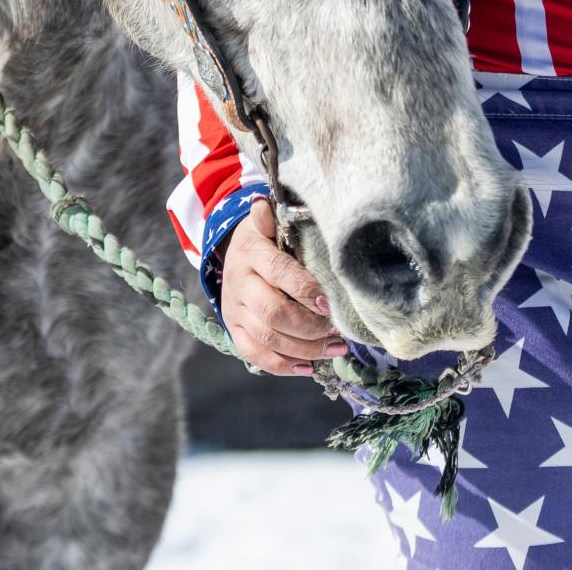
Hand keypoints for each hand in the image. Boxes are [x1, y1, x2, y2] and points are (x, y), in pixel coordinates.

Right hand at [220, 198, 347, 375]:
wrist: (233, 252)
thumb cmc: (266, 236)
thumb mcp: (268, 221)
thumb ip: (271, 217)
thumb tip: (262, 204)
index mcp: (252, 253)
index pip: (279, 272)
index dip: (306, 291)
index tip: (331, 305)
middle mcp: (240, 283)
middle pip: (272, 312)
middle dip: (309, 327)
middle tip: (338, 333)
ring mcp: (234, 310)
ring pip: (267, 338)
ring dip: (304, 349)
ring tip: (335, 350)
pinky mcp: (234, 330)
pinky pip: (254, 355)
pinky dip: (282, 366)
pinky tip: (309, 368)